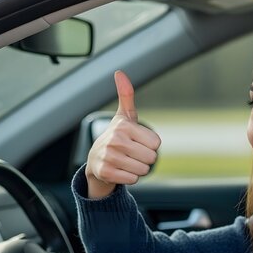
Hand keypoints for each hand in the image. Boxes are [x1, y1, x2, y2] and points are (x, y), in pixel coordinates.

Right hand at [85, 70, 160, 198]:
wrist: (96, 159)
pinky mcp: (106, 172)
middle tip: (131, 154)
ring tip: (125, 161)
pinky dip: (129, 177)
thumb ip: (126, 95)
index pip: (156, 144)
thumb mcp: (124, 116)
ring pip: (143, 170)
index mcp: (124, 126)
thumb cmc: (117, 136)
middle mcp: (115, 140)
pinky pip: (132, 179)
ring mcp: (109, 157)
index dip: (150, 145)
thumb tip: (119, 72)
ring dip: (137, 169)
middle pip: (151, 158)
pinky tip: (120, 170)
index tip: (136, 141)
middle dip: (145, 158)